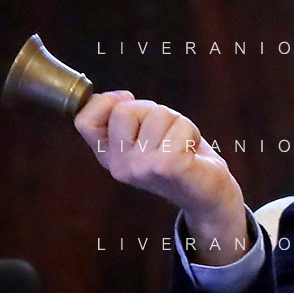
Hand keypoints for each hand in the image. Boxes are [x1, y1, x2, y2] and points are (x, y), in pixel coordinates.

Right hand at [74, 90, 247, 264]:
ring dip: (176, 123)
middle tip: (167, 135)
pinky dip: (191, 132)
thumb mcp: (145, 135)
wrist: (210, 195)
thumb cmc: (180, 157)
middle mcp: (119, 167)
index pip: (84, 120)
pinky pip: (179, 126)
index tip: (129, 104)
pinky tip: (191, 153)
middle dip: (152, 111)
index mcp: (109, 157)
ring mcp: (140, 168)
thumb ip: (125, 118)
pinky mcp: (166, 166)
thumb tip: (120, 97)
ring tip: (181, 145)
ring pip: (156, 114)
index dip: (105, 103)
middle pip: (123, 110)